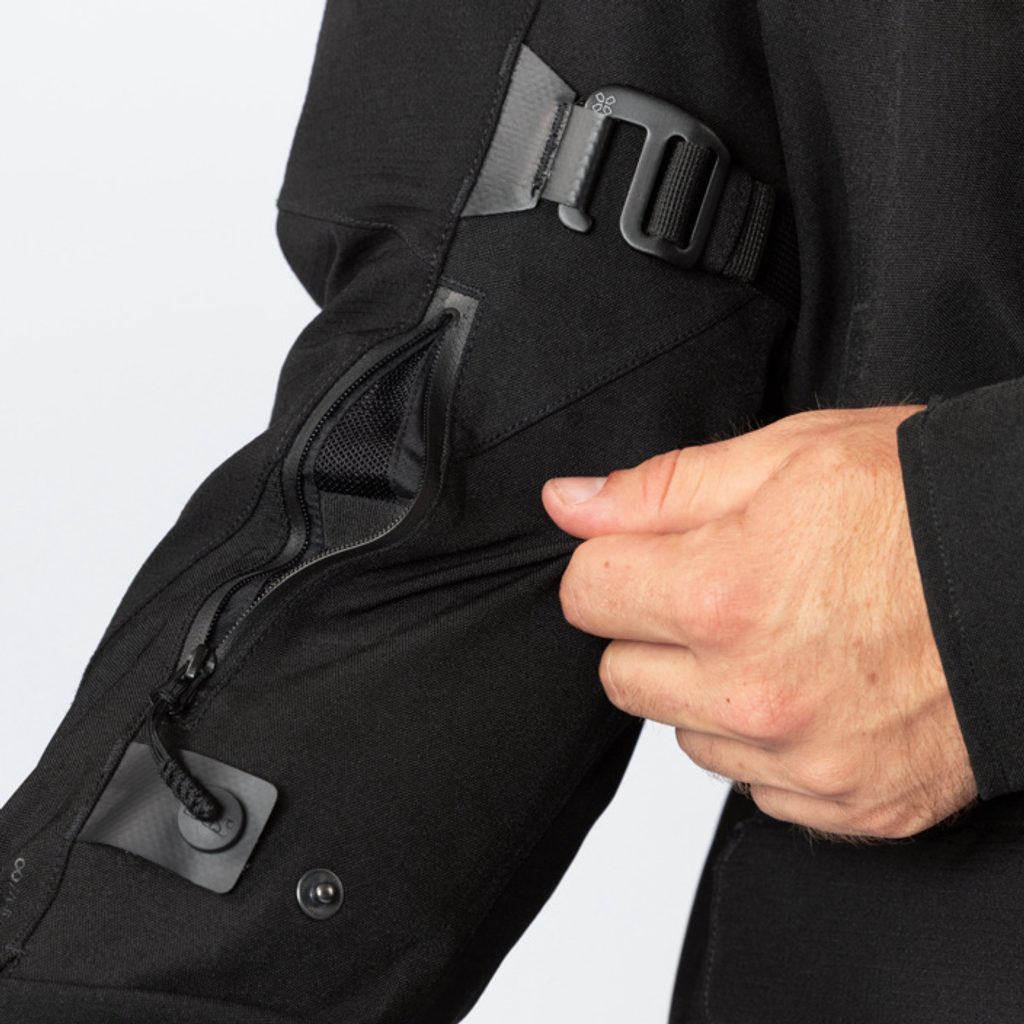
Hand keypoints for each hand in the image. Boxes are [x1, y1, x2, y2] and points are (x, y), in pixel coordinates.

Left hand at [542, 407, 977, 839]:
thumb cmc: (923, 506)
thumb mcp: (785, 457)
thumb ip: (659, 489)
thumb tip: (567, 503)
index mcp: (721, 595)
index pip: (583, 596)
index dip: (611, 566)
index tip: (645, 557)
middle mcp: (752, 693)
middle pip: (620, 675)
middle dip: (650, 630)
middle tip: (722, 593)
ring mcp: (800, 760)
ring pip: (684, 733)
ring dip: (708, 690)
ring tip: (785, 639)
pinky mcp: (844, 804)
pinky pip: (753, 783)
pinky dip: (768, 742)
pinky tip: (821, 689)